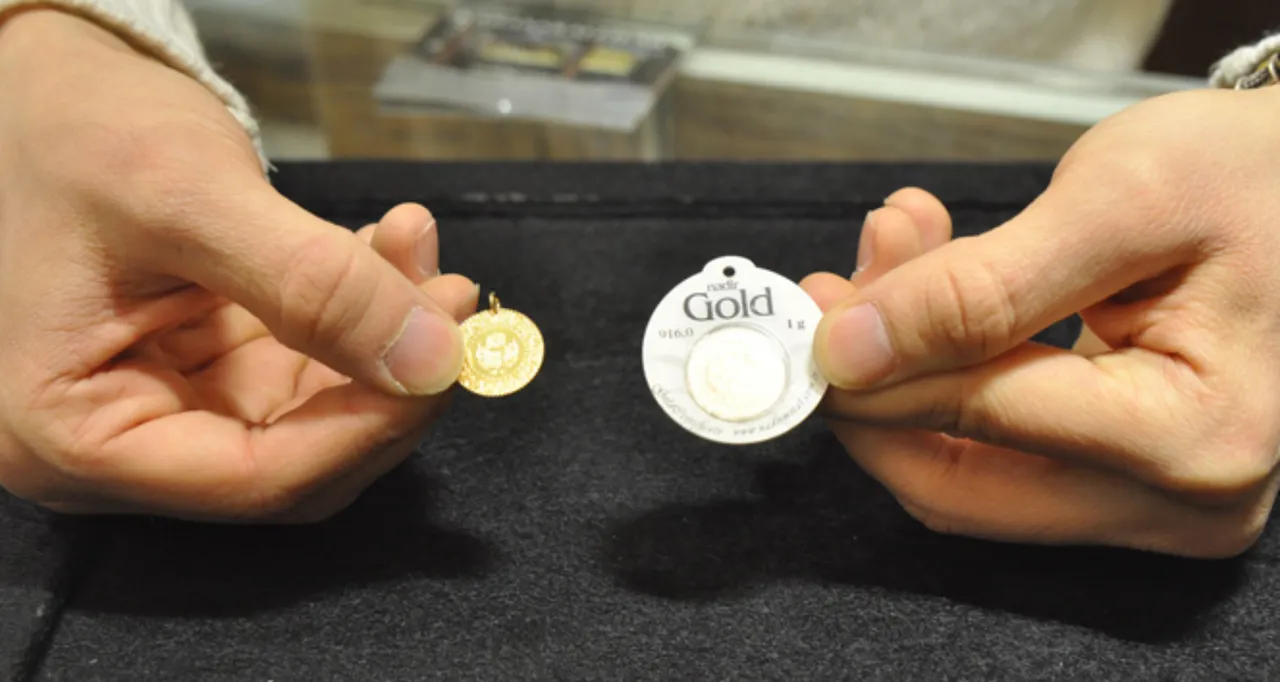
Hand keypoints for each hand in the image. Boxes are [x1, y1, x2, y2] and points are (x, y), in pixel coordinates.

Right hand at [0, 10, 473, 521]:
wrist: (41, 87)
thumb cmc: (73, 133)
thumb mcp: (189, 198)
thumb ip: (313, 286)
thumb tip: (432, 359)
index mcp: (73, 434)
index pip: (257, 480)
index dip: (370, 428)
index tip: (447, 358)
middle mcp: (118, 442)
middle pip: (299, 458)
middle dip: (389, 378)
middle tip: (450, 297)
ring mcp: (166, 406)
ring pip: (317, 412)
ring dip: (385, 337)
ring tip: (417, 249)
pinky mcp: (205, 368)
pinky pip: (306, 365)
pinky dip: (357, 314)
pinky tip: (386, 252)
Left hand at [803, 86, 1279, 557]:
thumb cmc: (1250, 180)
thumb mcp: (1116, 202)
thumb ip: (976, 286)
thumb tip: (850, 349)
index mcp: (1194, 436)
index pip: (979, 422)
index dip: (875, 370)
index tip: (815, 314)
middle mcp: (1180, 502)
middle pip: (956, 481)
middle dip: (877, 386)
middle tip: (837, 292)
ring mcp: (1153, 505)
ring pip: (962, 474)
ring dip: (904, 378)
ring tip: (896, 261)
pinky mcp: (1124, 486)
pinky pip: (994, 458)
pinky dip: (944, 385)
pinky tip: (933, 300)